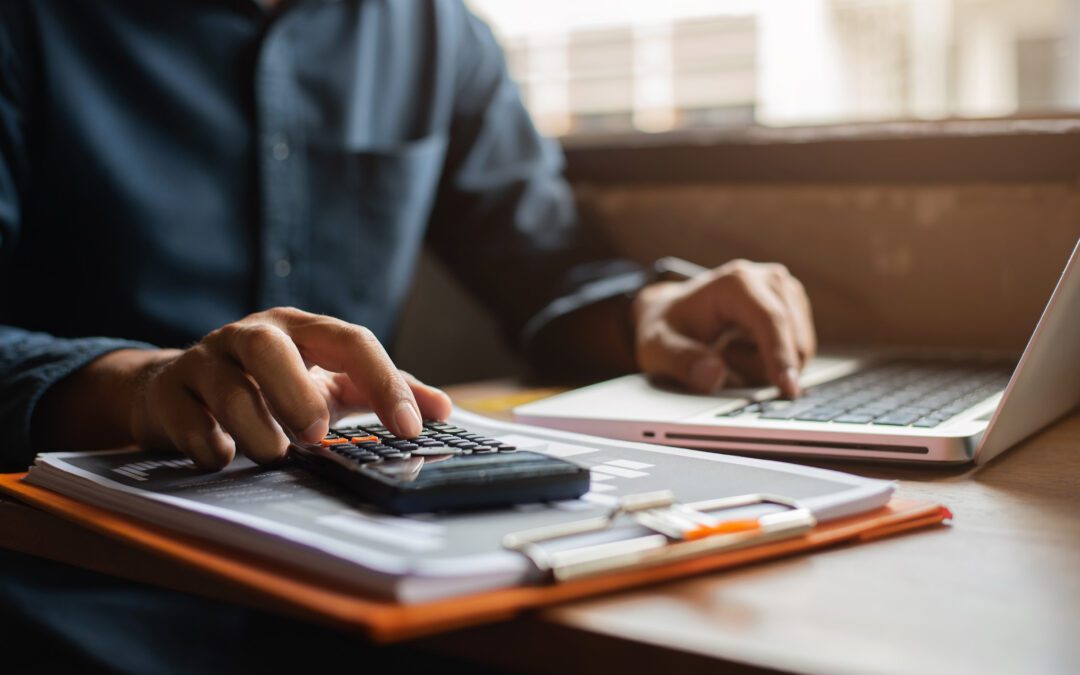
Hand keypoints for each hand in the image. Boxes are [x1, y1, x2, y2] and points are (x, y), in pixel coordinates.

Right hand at [35, 307, 452, 469]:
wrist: (181, 389)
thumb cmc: (272, 385)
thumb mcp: (330, 381)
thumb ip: (383, 391)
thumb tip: (441, 409)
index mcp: (301, 330)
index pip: (350, 341)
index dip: (384, 382)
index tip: (411, 427)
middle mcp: (251, 336)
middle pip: (270, 349)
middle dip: (295, 393)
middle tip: (317, 435)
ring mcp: (205, 361)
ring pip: (227, 390)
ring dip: (256, 431)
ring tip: (275, 454)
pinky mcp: (170, 393)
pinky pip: (187, 421)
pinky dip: (210, 445)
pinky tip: (223, 457)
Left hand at [631, 259, 815, 397]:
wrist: (674, 313)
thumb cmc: (667, 328)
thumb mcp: (656, 348)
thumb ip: (680, 361)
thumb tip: (714, 374)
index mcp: (736, 283)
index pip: (770, 320)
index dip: (780, 355)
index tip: (786, 388)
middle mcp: (769, 280)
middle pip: (791, 341)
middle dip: (761, 368)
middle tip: (722, 359)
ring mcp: (787, 292)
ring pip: (798, 352)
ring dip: (765, 367)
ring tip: (729, 352)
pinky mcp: (795, 308)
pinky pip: (798, 353)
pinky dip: (773, 363)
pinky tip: (745, 351)